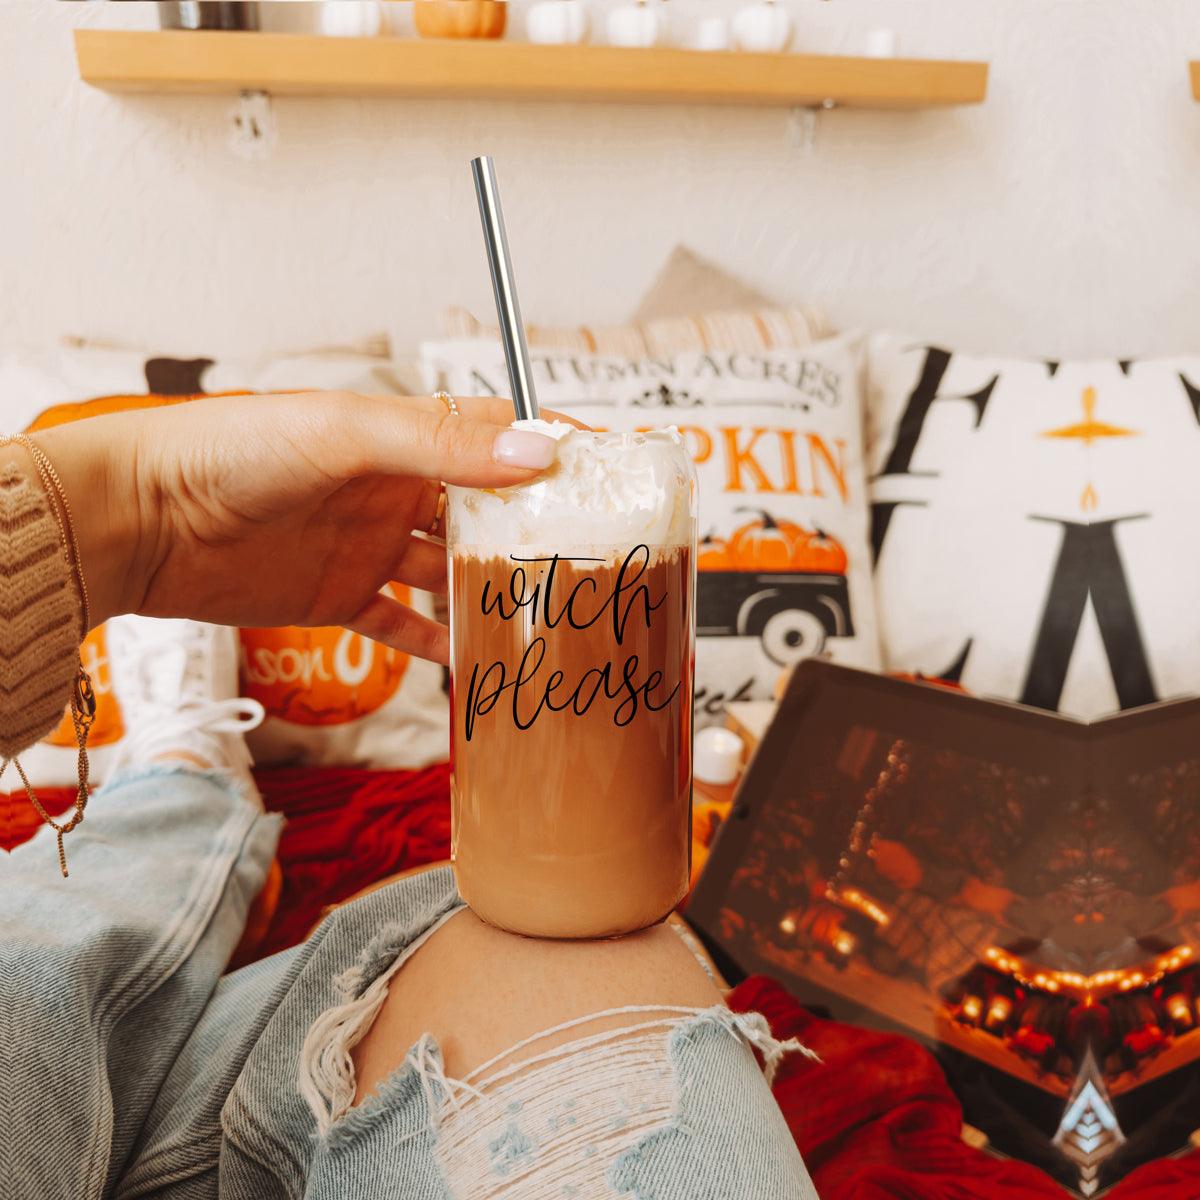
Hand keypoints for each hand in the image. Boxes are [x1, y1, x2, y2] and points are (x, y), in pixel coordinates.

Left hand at [35, 391, 560, 663]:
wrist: (140, 519)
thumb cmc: (230, 451)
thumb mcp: (344, 435)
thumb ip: (441, 444)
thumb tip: (540, 452)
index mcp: (400, 437)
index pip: (493, 435)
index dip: (546, 450)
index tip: (607, 475)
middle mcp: (392, 489)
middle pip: (481, 511)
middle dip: (530, 532)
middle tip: (590, 561)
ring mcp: (367, 546)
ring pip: (447, 573)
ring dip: (489, 593)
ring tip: (545, 618)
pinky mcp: (337, 597)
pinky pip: (400, 625)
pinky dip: (434, 646)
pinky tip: (472, 665)